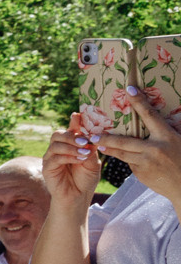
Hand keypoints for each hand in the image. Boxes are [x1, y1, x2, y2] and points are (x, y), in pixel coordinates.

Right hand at [40, 124, 97, 208]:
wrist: (78, 197)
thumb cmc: (85, 180)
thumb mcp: (92, 162)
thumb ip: (89, 149)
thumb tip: (89, 137)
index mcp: (70, 146)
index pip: (70, 130)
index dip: (74, 121)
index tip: (79, 115)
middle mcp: (58, 150)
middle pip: (58, 134)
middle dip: (71, 135)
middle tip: (85, 141)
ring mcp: (50, 158)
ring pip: (56, 144)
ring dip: (72, 146)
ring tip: (85, 152)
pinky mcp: (47, 168)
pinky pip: (55, 157)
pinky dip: (69, 156)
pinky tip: (80, 160)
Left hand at [98, 86, 180, 203]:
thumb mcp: (180, 141)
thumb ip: (168, 132)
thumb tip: (160, 119)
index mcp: (167, 137)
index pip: (150, 115)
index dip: (139, 102)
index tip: (129, 89)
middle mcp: (155, 149)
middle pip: (124, 141)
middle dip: (106, 138)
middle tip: (92, 135)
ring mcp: (146, 163)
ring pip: (122, 154)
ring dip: (109, 149)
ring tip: (98, 144)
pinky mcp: (141, 174)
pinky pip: (130, 163)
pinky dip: (128, 159)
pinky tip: (127, 158)